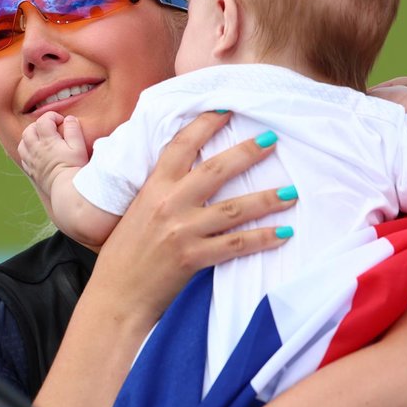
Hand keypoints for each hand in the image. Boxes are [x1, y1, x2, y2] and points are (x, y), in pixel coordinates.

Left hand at [18, 112, 88, 188]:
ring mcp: (32, 161)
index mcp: (48, 141)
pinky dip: (27, 152)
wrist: (67, 190)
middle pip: (28, 130)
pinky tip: (37, 154)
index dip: (52, 116)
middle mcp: (36, 150)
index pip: (43, 120)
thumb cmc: (74, 168)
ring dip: (29, 138)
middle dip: (38, 125)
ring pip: (22, 144)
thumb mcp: (78, 147)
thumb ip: (73, 130)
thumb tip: (69, 119)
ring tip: (40, 139)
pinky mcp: (32, 172)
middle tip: (50, 128)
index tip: (62, 121)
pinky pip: (23, 158)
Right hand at [92, 111, 296, 324]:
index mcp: (152, 188)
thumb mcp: (137, 212)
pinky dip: (262, 238)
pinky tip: (283, 233)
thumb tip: (187, 174)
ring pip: (233, 208)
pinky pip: (235, 245)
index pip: (180, 146)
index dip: (203, 125)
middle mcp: (168, 204)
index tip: (226, 110)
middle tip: (271, 139)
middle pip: (214, 170)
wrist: (114, 296)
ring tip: (292, 192)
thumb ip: (160, 192)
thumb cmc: (124, 255)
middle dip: (246, 153)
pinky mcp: (193, 258)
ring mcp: (182, 231)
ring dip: (266, 198)